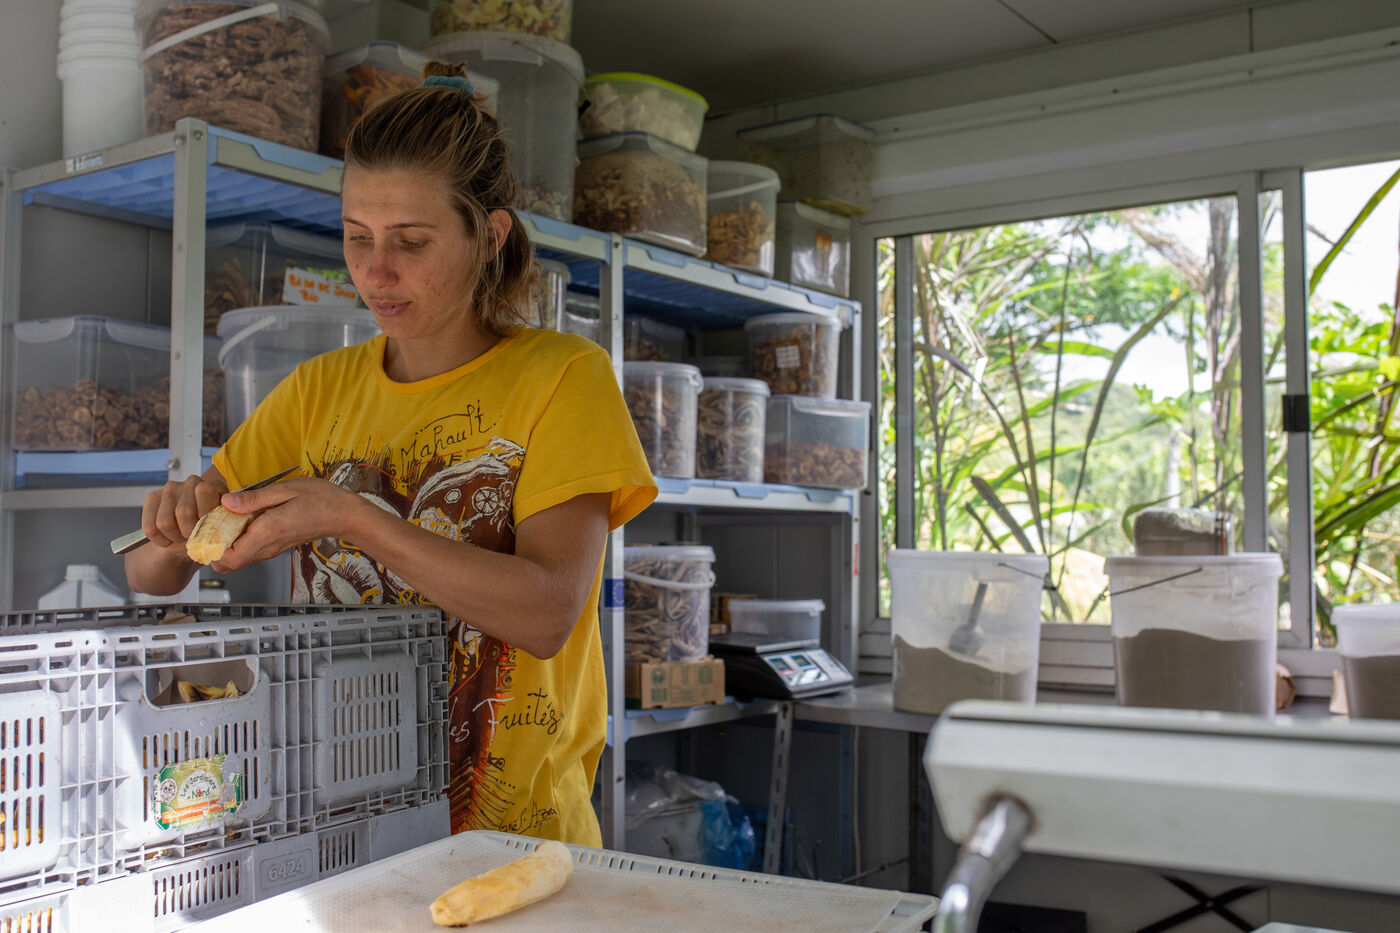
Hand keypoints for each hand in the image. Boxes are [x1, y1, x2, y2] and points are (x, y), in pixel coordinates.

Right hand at [141, 474, 227, 557]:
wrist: (189, 537)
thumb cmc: (209, 531)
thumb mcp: (222, 530)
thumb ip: (225, 523)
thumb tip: (224, 515)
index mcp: (214, 486)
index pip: (205, 491)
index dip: (204, 516)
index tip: (206, 529)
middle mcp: (192, 482)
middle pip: (184, 512)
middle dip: (188, 533)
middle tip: (193, 536)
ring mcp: (170, 488)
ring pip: (164, 522)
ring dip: (174, 537)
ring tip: (182, 536)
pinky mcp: (152, 497)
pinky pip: (150, 528)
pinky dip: (160, 540)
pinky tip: (169, 538)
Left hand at [211, 477, 362, 571]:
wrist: (343, 515)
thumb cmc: (320, 499)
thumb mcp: (285, 490)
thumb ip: (253, 498)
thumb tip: (226, 502)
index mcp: (267, 532)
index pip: (229, 558)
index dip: (210, 550)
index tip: (204, 530)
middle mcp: (267, 546)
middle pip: (228, 564)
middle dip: (213, 549)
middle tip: (209, 525)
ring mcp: (271, 549)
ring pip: (237, 559)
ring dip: (225, 545)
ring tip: (223, 520)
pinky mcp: (274, 547)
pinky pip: (249, 551)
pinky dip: (238, 541)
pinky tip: (240, 521)